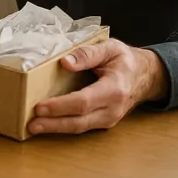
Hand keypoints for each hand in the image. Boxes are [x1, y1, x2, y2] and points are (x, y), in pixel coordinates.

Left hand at [28, 39, 168, 134]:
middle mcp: (112, 109)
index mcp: (114, 89)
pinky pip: (82, 126)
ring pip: (80, 128)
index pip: (84, 102)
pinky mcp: (103, 122)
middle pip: (79, 121)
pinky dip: (63, 127)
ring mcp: (109, 118)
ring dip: (55, 129)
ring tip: (33, 127)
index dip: (61, 106)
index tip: (40, 107)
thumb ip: (88, 53)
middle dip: (53, 124)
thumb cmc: (125, 60)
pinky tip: (47, 124)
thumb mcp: (109, 48)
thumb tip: (65, 62)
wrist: (146, 76)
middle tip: (30, 124)